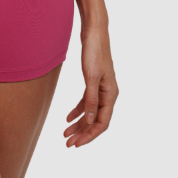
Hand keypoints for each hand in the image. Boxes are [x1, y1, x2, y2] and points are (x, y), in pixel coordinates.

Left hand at [64, 25, 117, 147]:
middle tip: (68, 144)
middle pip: (96, 120)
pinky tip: (68, 118)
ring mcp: (101, 88)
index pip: (102, 123)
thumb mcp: (91, 77)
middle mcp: (108, 94)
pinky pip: (86, 102)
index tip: (77, 144)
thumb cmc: (94, 51)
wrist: (94, 32)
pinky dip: (77, 110)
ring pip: (90, 112)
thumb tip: (90, 120)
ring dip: (79, 124)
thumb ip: (91, 99)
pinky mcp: (93, 82)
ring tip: (65, 134)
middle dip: (82, 133)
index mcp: (111, 94)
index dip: (90, 135)